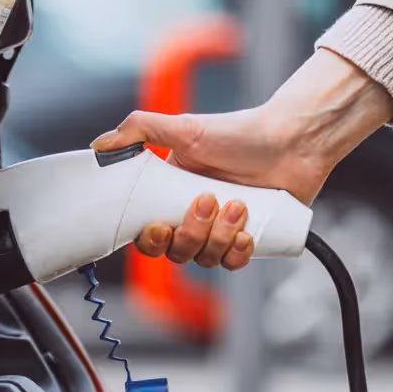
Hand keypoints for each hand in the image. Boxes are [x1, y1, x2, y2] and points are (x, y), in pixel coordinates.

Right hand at [91, 49, 392, 269]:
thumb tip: (99, 144)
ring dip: (218, 236)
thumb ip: (139, 129)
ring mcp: (221, 230)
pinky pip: (233, 264)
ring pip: (205, 257)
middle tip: (207, 200)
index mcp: (169, 195)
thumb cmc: (239, 132)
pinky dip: (237, 253)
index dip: (149, 239)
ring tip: (238, 203)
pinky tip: (247, 232)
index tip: (158, 227)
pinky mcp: (249, 238)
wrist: (293, 139)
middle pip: (175, 251)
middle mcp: (192, 216)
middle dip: (189, 233)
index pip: (147, 233)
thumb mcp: (184, 127)